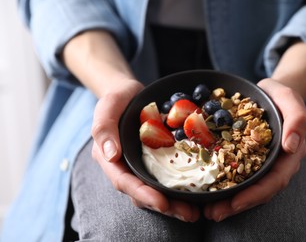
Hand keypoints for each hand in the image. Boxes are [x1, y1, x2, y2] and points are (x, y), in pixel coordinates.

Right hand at [91, 78, 199, 221]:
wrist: (131, 93)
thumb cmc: (117, 98)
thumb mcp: (108, 107)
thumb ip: (104, 128)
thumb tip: (111, 155)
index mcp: (110, 159)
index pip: (124, 182)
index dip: (143, 195)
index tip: (162, 203)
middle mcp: (126, 167)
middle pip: (143, 193)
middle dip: (165, 206)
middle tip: (188, 214)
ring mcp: (143, 165)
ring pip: (156, 190)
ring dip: (175, 203)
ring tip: (196, 211)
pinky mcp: (157, 160)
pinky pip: (168, 177)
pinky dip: (181, 187)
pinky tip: (199, 192)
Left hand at [203, 78, 305, 220]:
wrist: (268, 93)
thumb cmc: (279, 95)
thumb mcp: (289, 99)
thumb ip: (297, 118)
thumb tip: (292, 146)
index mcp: (289, 154)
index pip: (275, 179)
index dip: (256, 194)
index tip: (235, 202)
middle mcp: (277, 163)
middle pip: (260, 191)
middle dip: (238, 204)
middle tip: (214, 214)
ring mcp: (262, 163)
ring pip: (250, 188)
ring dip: (231, 202)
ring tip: (209, 211)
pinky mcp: (248, 160)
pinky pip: (239, 177)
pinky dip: (227, 187)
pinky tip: (210, 194)